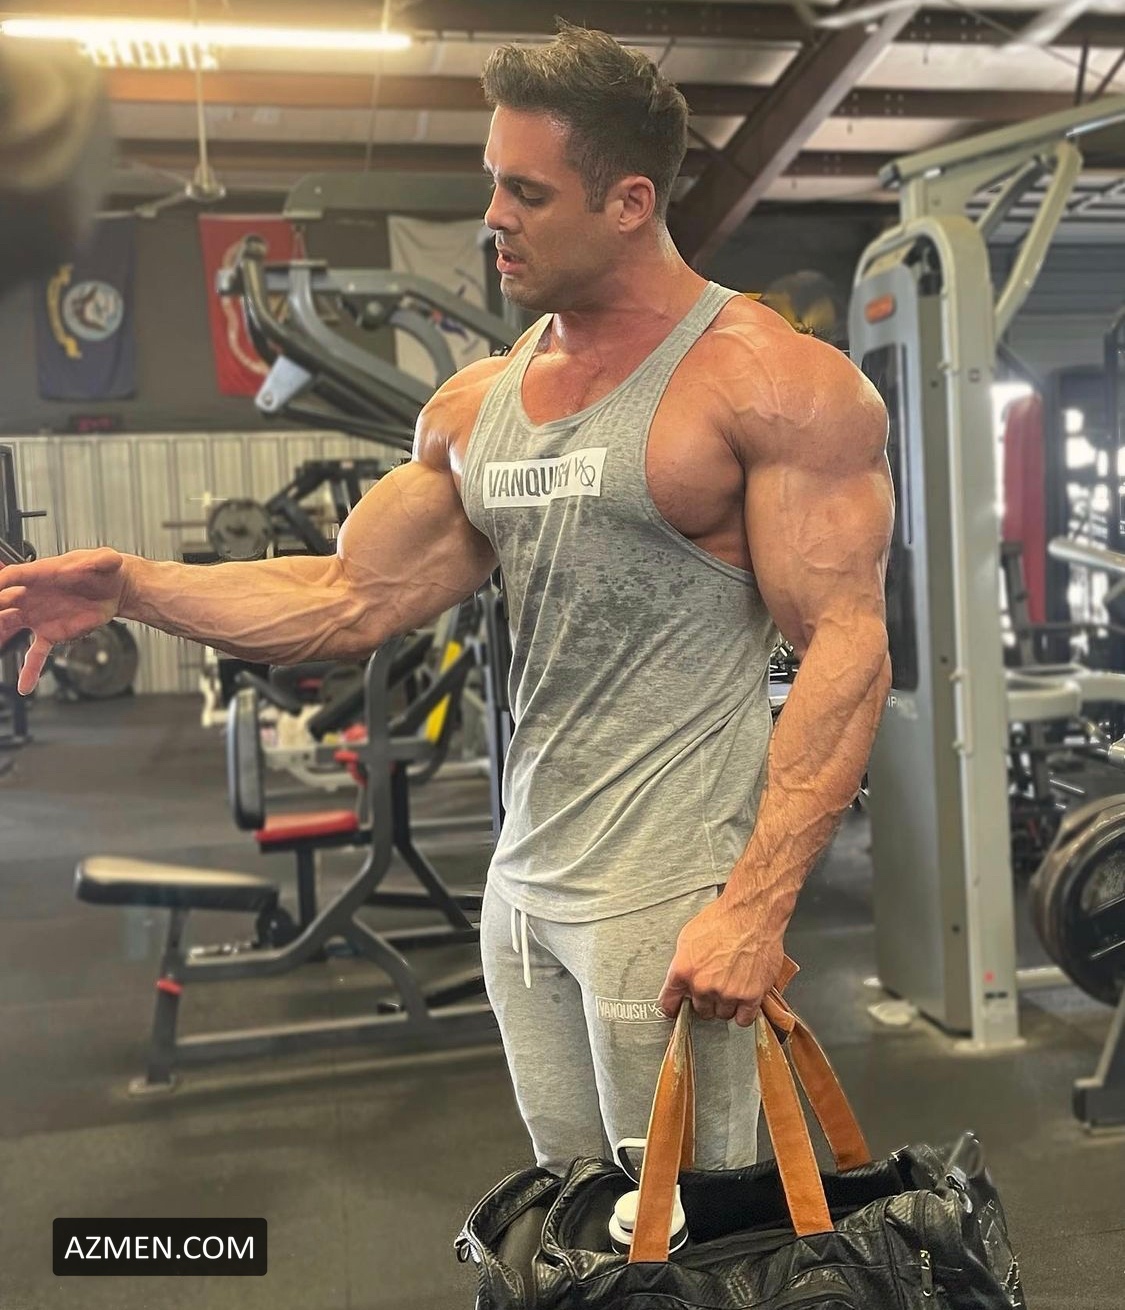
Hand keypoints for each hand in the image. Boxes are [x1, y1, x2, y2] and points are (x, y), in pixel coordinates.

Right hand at [0, 547, 126, 692]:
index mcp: (42, 575)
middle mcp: (33, 596)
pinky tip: (24, 686)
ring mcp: (39, 616)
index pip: (13, 577)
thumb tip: (98, 560)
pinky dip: (30, 670)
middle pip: (2, 603)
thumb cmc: (105, 571)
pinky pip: (36, 653)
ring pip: (8, 628)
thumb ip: (102, 560)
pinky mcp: (51, 633)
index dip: (0, 583)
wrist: (116, 589)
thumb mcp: (106, 561)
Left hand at [657, 895, 785, 1026]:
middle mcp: (703, 985)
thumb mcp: (688, 937)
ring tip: (732, 986)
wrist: (751, 914)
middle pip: (700, 1010)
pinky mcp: (750, 996)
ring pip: (722, 1014)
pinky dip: (744, 1012)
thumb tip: (681, 978)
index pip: (669, 1002)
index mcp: (684, 970)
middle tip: (714, 986)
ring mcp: (727, 993)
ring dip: (726, 1005)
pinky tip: (744, 1000)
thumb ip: (682, 963)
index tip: (675, 1009)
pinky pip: (743, 1019)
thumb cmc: (723, 920)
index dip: (673, 1007)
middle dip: (706, 1001)